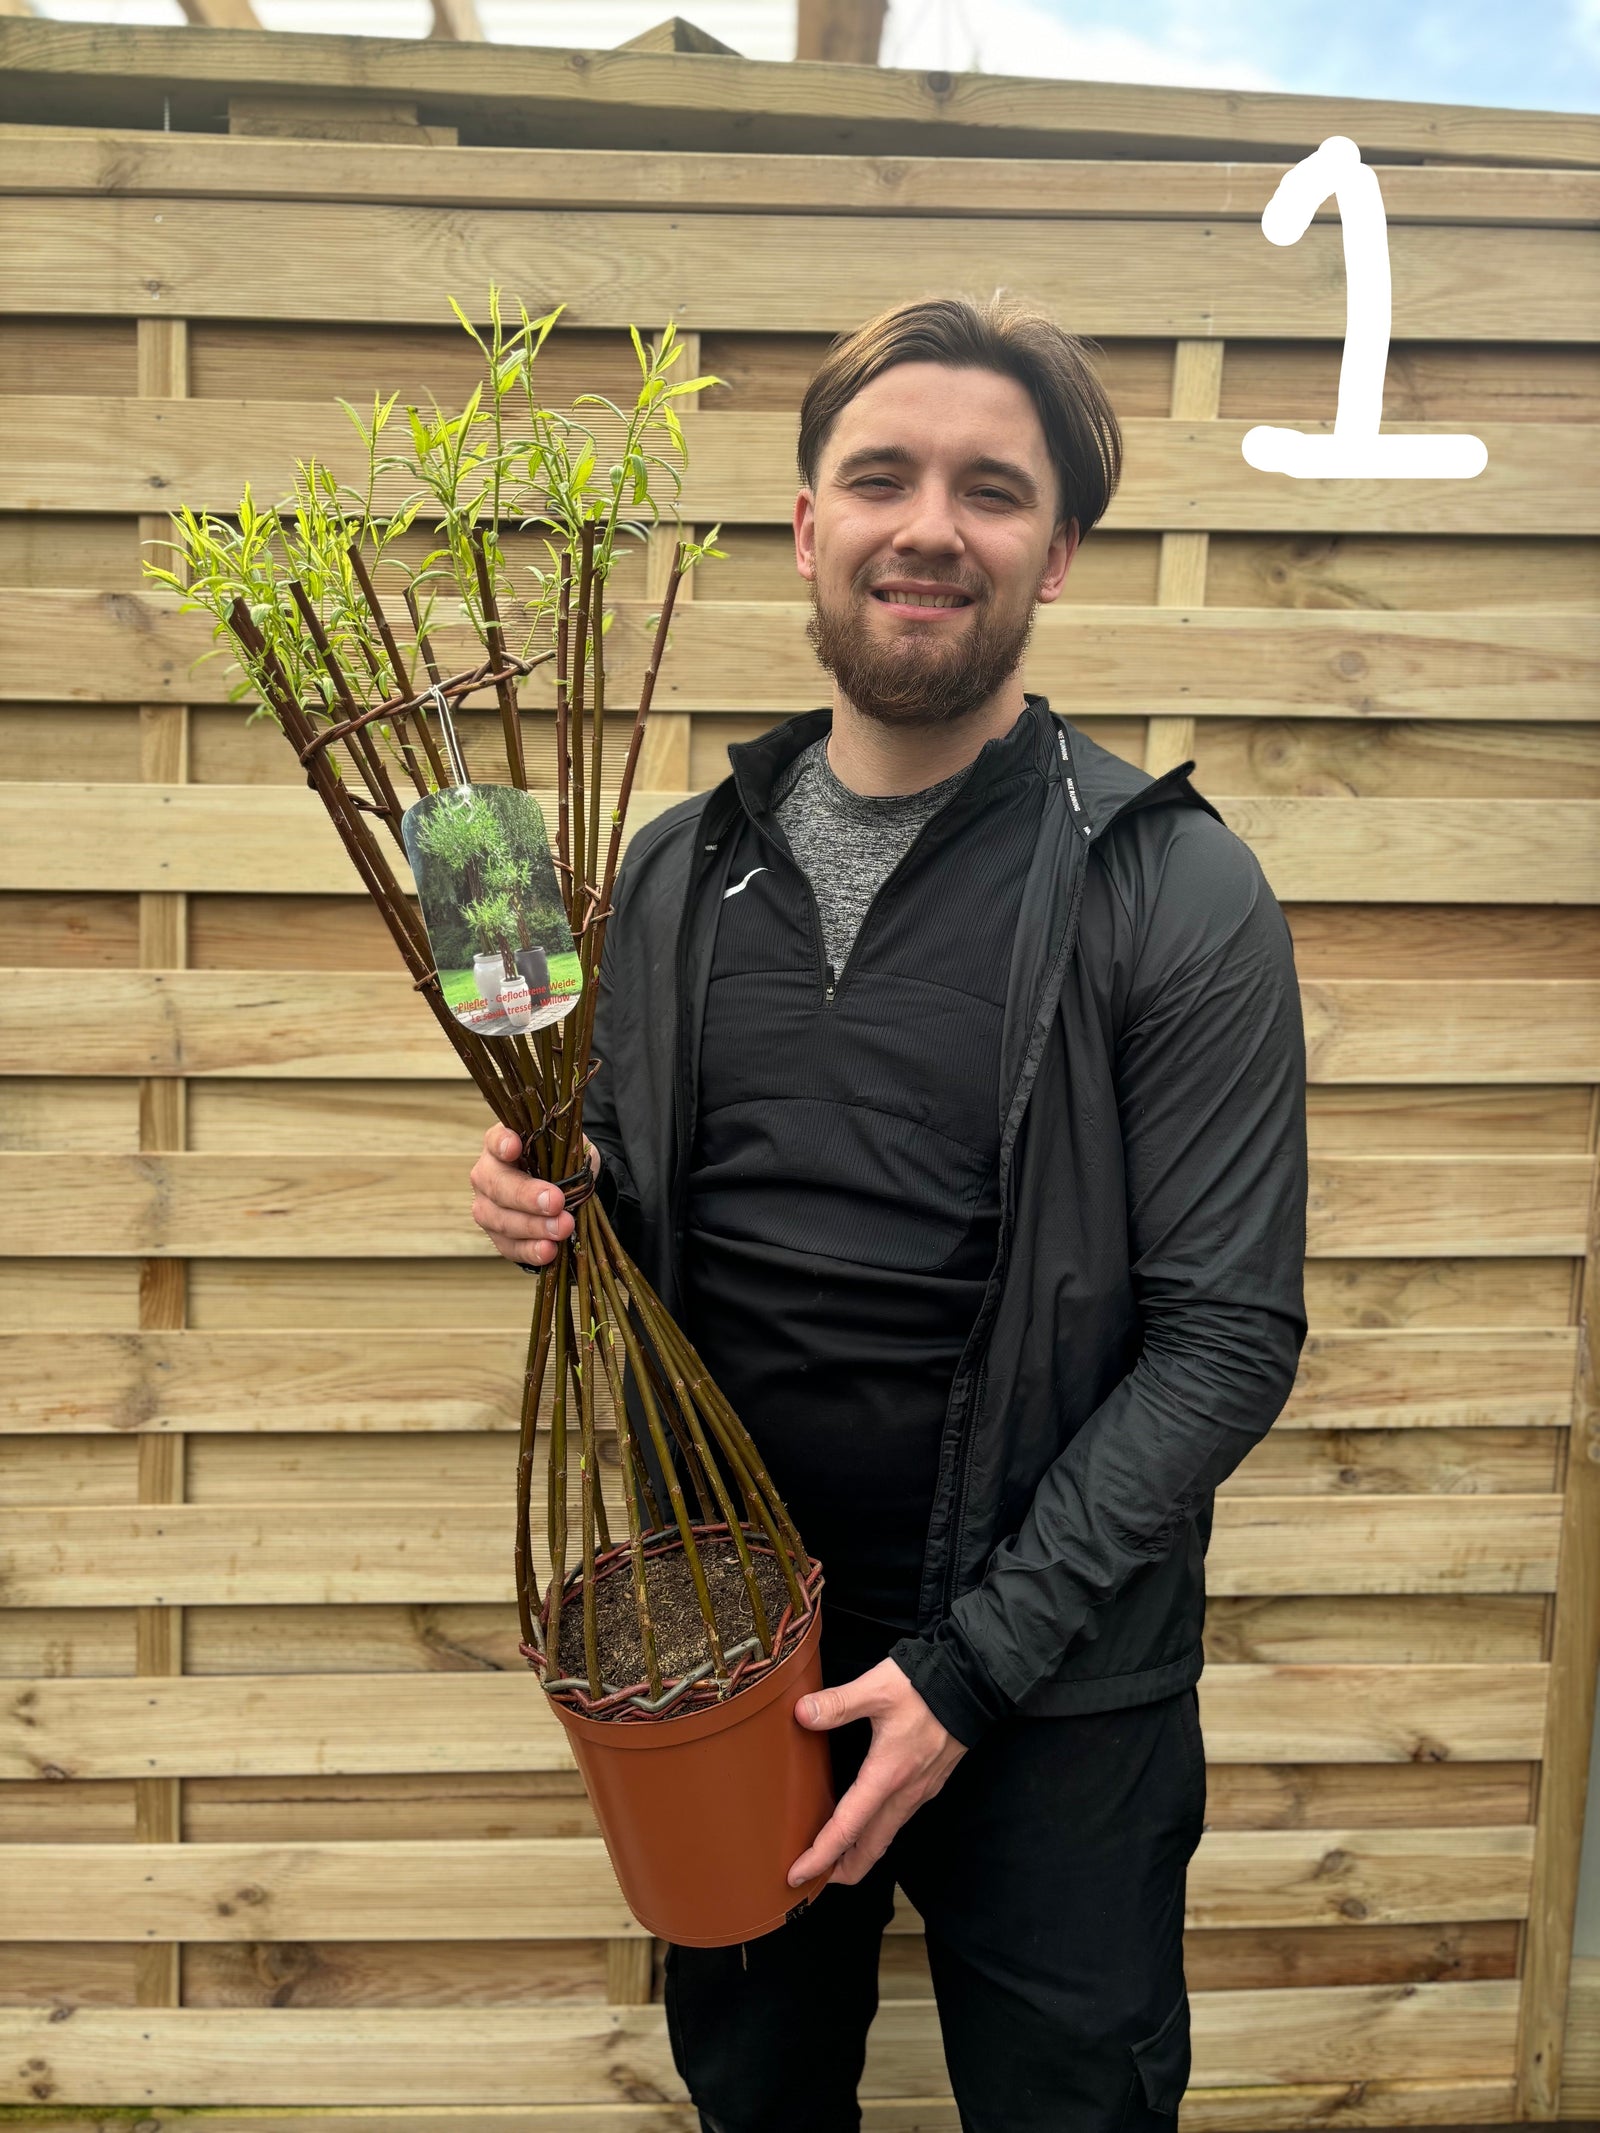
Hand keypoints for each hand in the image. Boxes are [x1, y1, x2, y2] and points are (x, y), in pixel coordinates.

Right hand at [468, 1126, 600, 1267]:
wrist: (565, 1192)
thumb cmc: (562, 1164)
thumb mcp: (569, 1149)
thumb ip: (568, 1150)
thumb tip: (577, 1158)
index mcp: (502, 1144)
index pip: (495, 1139)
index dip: (502, 1143)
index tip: (514, 1147)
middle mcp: (487, 1174)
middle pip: (496, 1185)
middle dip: (526, 1196)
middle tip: (556, 1202)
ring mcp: (487, 1207)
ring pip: (501, 1220)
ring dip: (534, 1226)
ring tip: (563, 1227)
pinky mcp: (498, 1237)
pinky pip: (510, 1247)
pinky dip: (531, 1250)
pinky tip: (549, 1250)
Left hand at [787, 1659, 966, 1888]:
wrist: (973, 1685)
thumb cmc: (927, 1687)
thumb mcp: (877, 1688)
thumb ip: (839, 1703)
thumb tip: (803, 1713)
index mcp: (887, 1775)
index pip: (847, 1829)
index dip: (820, 1856)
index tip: (797, 1875)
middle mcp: (904, 1793)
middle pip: (870, 1849)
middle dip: (842, 1871)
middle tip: (815, 1880)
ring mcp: (920, 1791)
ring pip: (886, 1836)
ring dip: (860, 1854)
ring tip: (835, 1857)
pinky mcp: (928, 1783)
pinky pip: (899, 1819)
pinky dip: (877, 1833)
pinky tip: (867, 1820)